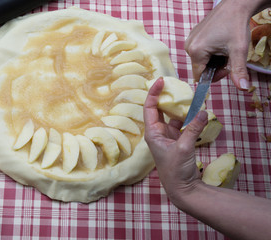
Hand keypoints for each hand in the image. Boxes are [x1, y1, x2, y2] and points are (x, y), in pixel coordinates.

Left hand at [143, 77, 208, 200]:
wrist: (182, 188)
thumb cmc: (175, 170)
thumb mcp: (184, 148)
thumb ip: (194, 129)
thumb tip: (204, 112)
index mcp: (152, 133)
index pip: (149, 108)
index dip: (153, 93)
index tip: (160, 80)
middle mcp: (158, 133)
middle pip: (159, 109)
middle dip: (167, 97)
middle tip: (176, 85)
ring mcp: (168, 137)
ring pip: (172, 116)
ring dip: (180, 107)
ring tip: (189, 96)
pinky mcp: (178, 141)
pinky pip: (182, 124)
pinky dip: (189, 118)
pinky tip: (196, 111)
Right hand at [184, 0, 251, 89]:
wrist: (235, 5)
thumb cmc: (236, 25)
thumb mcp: (238, 51)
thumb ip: (238, 71)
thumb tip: (242, 88)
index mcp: (196, 51)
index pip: (200, 76)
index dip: (214, 76)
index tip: (226, 67)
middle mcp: (189, 46)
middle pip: (201, 68)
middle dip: (215, 67)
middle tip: (228, 56)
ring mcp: (190, 40)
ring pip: (201, 60)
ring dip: (213, 60)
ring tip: (224, 48)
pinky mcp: (193, 36)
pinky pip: (199, 52)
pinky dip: (210, 52)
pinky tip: (219, 43)